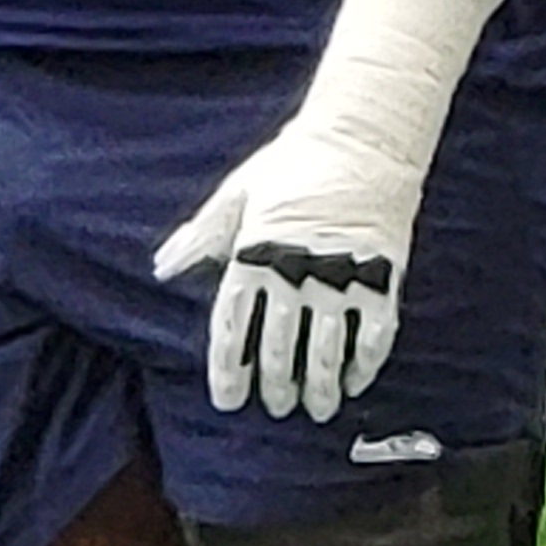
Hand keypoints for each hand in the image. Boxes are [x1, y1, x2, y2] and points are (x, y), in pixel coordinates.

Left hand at [154, 114, 430, 421]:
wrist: (365, 136)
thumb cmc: (296, 162)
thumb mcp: (238, 193)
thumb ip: (201, 236)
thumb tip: (162, 268)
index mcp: (255, 254)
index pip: (234, 329)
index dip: (229, 371)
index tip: (229, 400)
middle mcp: (296, 272)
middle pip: (281, 349)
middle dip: (277, 385)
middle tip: (277, 407)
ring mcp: (342, 275)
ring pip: (326, 350)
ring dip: (319, 386)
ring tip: (316, 409)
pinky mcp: (383, 273)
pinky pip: (374, 332)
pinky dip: (365, 363)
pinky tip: (356, 381)